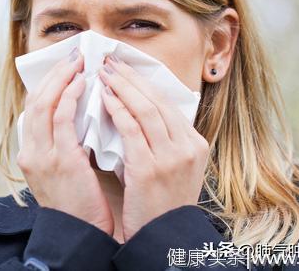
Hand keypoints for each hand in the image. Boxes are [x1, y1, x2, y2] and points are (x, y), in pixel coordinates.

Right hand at [17, 47, 114, 235]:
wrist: (80, 236)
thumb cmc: (81, 204)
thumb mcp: (66, 171)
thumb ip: (68, 144)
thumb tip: (83, 115)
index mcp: (31, 153)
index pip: (35, 108)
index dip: (50, 83)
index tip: (66, 66)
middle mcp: (30, 151)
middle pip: (36, 100)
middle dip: (55, 73)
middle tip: (74, 54)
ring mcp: (42, 155)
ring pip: (44, 104)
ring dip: (62, 78)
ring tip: (78, 62)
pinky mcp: (60, 160)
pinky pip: (61, 119)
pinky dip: (69, 97)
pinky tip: (82, 83)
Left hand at [98, 54, 209, 241]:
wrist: (164, 238)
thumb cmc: (163, 203)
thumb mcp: (176, 168)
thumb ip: (165, 141)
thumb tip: (142, 111)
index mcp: (195, 144)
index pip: (167, 104)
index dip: (144, 82)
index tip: (125, 67)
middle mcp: (187, 147)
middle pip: (157, 101)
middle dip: (131, 77)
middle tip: (110, 60)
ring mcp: (171, 157)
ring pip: (146, 109)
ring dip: (122, 86)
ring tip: (103, 72)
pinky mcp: (150, 169)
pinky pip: (132, 130)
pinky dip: (118, 109)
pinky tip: (104, 97)